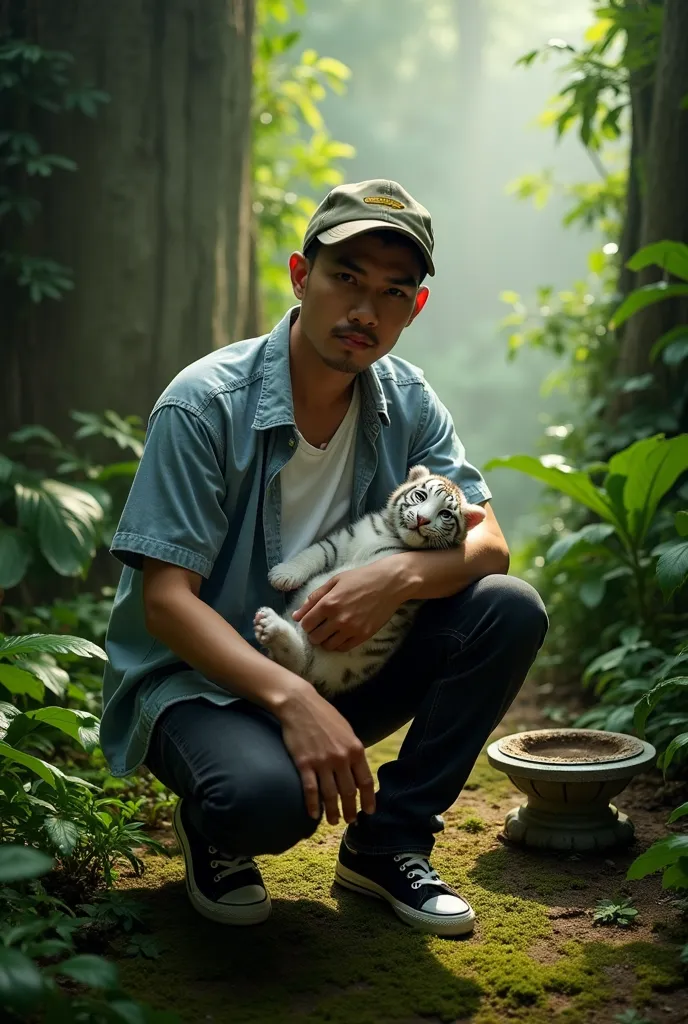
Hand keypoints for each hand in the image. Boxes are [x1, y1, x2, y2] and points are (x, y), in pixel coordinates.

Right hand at [277, 683, 375, 824]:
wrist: (299, 704)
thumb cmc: (324, 716)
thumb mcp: (346, 730)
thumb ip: (353, 751)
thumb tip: (358, 770)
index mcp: (355, 749)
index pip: (366, 781)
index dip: (368, 799)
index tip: (369, 811)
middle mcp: (341, 758)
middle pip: (349, 792)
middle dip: (351, 809)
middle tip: (350, 820)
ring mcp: (322, 762)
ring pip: (330, 795)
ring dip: (333, 812)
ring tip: (334, 820)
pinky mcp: (304, 763)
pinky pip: (310, 790)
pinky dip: (313, 805)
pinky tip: (314, 815)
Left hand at [292, 562, 405, 651]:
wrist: (389, 583)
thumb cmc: (360, 578)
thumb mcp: (334, 581)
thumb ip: (313, 598)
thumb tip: (296, 615)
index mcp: (328, 603)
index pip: (306, 624)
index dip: (306, 623)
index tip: (313, 619)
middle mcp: (338, 619)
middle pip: (315, 638)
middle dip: (315, 632)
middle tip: (321, 625)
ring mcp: (351, 629)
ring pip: (328, 646)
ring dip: (326, 639)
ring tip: (332, 630)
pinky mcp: (363, 636)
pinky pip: (343, 648)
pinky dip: (339, 643)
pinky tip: (342, 634)